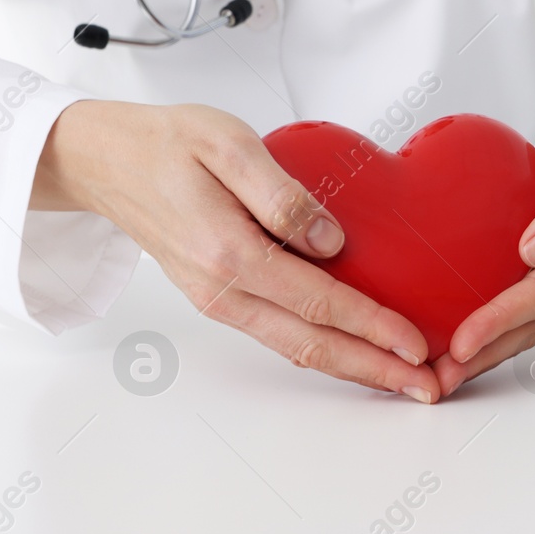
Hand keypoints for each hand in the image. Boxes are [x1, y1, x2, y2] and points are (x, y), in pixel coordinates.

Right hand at [33, 101, 441, 401]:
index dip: (373, 327)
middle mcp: (222, 290)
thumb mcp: (230, 146)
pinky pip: (280, 334)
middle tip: (427, 389)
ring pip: (296, 349)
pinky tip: (357, 352)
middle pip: (311, 346)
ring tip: (402, 379)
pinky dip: (324, 350)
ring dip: (353, 368)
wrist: (108, 162)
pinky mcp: (221, 297)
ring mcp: (219, 300)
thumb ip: (283, 196)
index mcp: (228, 254)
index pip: (318, 303)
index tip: (416, 345)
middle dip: (375, 371)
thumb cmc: (169, 144)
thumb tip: (332, 240)